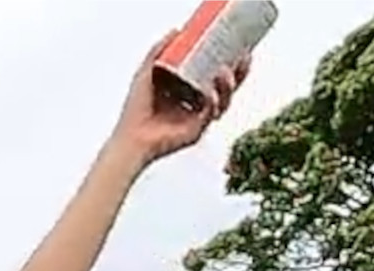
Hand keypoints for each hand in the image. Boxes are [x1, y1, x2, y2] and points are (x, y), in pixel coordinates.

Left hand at [116, 34, 246, 162]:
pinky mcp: (196, 131)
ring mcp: (198, 119)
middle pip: (225, 88)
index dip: (228, 62)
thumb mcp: (146, 72)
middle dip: (238, 73)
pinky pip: (210, 115)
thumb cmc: (135, 111)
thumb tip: (175, 31)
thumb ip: (159, 51)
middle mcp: (195, 105)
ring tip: (224, 73)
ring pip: (223, 102)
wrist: (130, 136)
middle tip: (243, 58)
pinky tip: (210, 92)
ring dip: (227, 87)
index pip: (213, 75)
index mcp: (188, 91)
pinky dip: (212, 102)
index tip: (237, 48)